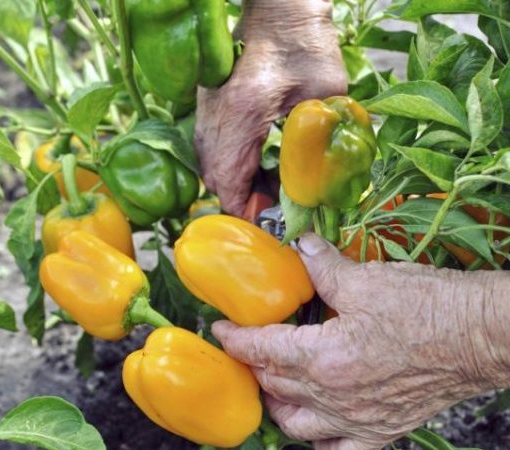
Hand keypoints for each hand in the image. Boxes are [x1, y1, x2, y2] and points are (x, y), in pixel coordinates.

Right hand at [195, 0, 346, 217]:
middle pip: (214, 179)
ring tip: (267, 185)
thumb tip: (313, 188)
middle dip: (241, 200)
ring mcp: (205, 110)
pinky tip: (256, 161)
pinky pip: (208, 148)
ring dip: (234, 182)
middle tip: (273, 205)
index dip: (245, 210)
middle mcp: (214, 116)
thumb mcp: (325, 95)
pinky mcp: (206, 105)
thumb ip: (317, 142)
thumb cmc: (306, 45)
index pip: (229, 181)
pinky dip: (228, 164)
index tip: (269, 220)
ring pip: (207, 165)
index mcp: (242, 114)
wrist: (279, 10)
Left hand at [212, 234, 509, 449]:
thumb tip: (301, 247)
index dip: (235, 338)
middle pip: (274, 386)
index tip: (221, 329)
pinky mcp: (383, 429)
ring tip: (275, 385)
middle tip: (249, 347)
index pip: (261, 350)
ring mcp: (358, 418)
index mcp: (324, 357)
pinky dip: (322, 441)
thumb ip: (324, 267)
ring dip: (278, 404)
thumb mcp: (366, 279)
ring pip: (297, 425)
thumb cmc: (429, 307)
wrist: (481, 336)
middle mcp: (335, 395)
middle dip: (254, 365)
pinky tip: (317, 427)